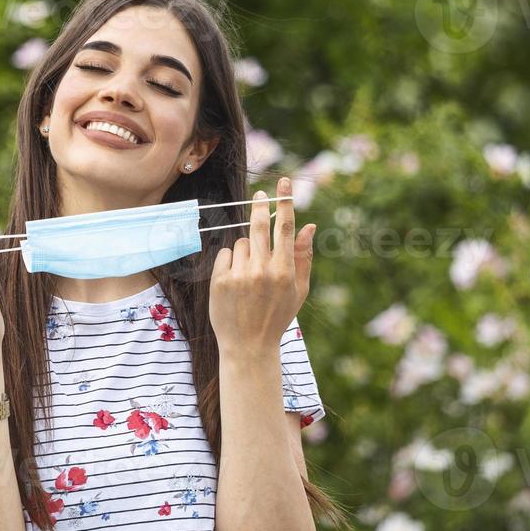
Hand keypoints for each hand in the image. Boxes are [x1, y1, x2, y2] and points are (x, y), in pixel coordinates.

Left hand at [208, 177, 315, 354]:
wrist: (248, 346)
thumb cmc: (277, 317)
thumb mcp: (298, 290)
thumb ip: (304, 257)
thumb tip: (309, 225)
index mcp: (285, 271)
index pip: (285, 228)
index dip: (285, 202)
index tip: (283, 184)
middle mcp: (262, 270)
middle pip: (259, 226)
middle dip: (260, 207)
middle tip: (259, 196)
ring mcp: (240, 275)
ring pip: (242, 242)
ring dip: (246, 250)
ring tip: (249, 276)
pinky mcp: (220, 281)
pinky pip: (225, 255)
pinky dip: (230, 262)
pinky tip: (235, 282)